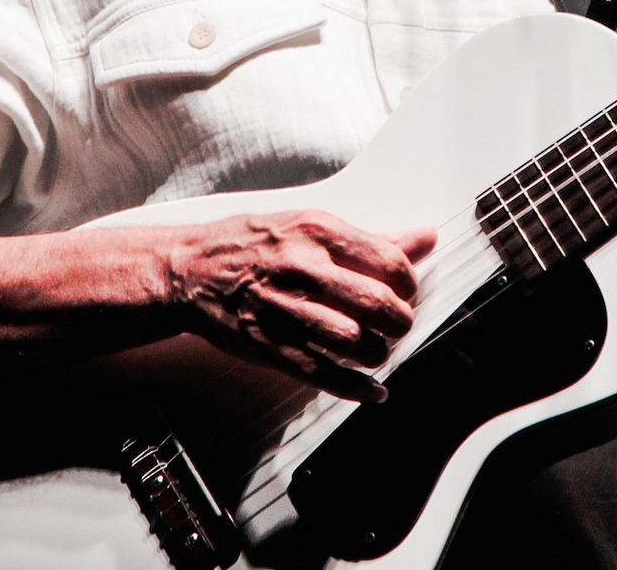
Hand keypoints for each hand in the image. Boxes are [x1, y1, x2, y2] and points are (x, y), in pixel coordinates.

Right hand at [164, 211, 435, 402]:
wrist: (190, 269)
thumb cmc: (253, 244)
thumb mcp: (311, 226)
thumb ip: (372, 238)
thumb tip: (426, 237)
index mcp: (318, 232)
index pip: (390, 262)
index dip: (409, 284)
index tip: (406, 293)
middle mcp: (302, 268)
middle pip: (378, 305)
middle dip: (399, 322)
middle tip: (397, 325)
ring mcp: (284, 310)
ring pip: (355, 342)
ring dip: (378, 354)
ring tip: (376, 350)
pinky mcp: (270, 346)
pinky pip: (324, 375)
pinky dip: (357, 389)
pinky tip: (372, 390)